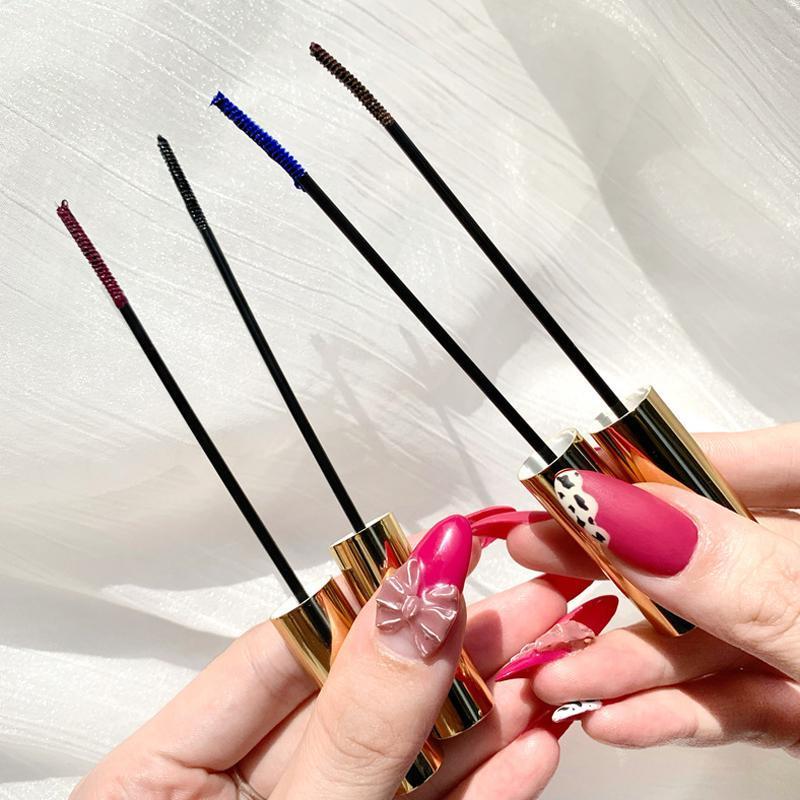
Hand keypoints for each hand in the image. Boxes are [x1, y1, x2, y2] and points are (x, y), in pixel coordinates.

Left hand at [70, 513, 589, 798]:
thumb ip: (355, 717)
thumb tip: (418, 587)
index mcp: (160, 780)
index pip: (281, 654)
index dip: (371, 604)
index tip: (444, 555)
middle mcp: (236, 798)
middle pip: (359, 701)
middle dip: (455, 649)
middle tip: (532, 593)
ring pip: (406, 761)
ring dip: (489, 715)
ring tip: (554, 653)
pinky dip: (485, 788)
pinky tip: (531, 742)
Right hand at [499, 424, 799, 755]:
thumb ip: (738, 576)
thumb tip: (622, 514)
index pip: (757, 462)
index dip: (659, 461)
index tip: (579, 474)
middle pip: (708, 549)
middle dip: (616, 560)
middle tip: (538, 550)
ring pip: (708, 638)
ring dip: (626, 661)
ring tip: (556, 670)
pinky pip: (730, 701)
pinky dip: (669, 712)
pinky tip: (610, 717)